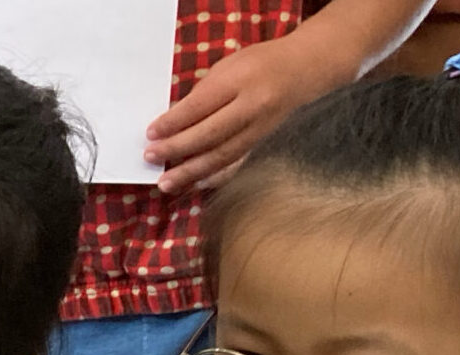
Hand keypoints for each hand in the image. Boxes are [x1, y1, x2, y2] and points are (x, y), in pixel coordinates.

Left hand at [144, 28, 362, 192]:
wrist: (309, 70)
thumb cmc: (263, 65)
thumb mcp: (230, 67)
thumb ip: (204, 93)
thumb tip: (173, 122)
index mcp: (241, 80)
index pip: (199, 107)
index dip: (172, 123)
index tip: (150, 134)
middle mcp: (254, 107)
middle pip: (208, 135)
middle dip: (176, 149)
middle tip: (150, 158)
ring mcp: (263, 129)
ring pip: (223, 156)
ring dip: (191, 171)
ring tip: (166, 182)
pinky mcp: (268, 145)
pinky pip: (239, 165)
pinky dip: (217, 177)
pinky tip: (197, 184)